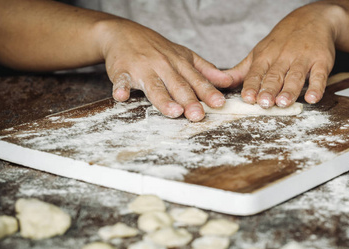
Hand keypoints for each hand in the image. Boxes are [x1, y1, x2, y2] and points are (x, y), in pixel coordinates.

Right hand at [97, 19, 232, 121]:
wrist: (123, 32)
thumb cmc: (156, 48)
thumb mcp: (184, 55)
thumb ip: (205, 70)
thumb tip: (227, 81)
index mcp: (179, 63)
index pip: (196, 80)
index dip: (208, 92)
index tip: (219, 103)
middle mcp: (163, 66)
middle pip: (178, 86)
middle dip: (189, 101)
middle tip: (198, 115)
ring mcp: (142, 68)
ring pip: (154, 86)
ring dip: (163, 100)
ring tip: (173, 112)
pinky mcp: (122, 71)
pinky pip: (121, 80)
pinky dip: (121, 88)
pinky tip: (122, 96)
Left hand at [225, 3, 339, 107]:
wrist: (313, 19)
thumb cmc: (282, 41)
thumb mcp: (259, 52)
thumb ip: (242, 71)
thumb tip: (221, 84)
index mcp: (266, 56)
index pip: (256, 72)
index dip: (252, 85)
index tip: (247, 98)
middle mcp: (283, 56)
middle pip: (275, 76)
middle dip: (268, 89)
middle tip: (264, 103)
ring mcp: (303, 58)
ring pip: (295, 76)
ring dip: (289, 90)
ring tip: (283, 103)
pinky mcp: (321, 61)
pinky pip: (319, 76)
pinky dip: (316, 87)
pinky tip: (312, 98)